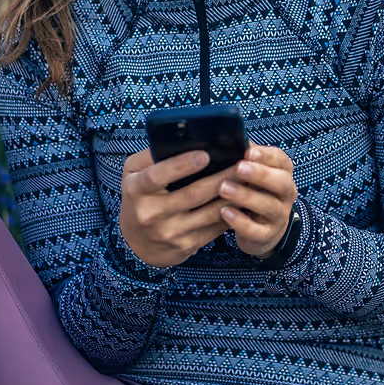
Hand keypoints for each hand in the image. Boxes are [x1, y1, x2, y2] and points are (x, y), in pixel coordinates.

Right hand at [118, 147, 241, 267]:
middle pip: (193, 194)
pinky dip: (232, 214)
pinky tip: (244, 201)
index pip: (157, 175)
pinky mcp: (185, 245)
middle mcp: (151, 213)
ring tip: (250, 180)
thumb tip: (180, 139)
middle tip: (242, 163)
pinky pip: (214, 229)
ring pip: (209, 213)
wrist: (136, 243)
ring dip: (233, 197)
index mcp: (136, 190)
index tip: (205, 154)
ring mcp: (169, 232)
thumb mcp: (133, 174)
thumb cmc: (139, 198)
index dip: (182, 165)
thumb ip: (151, 155)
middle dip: (221, 177)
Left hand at [218, 143, 297, 259]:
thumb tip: (226, 139)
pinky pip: (257, 230)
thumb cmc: (255, 193)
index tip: (248, 151)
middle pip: (281, 182)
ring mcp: (279, 215)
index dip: (266, 156)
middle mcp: (286, 193)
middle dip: (260, 174)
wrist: (265, 230)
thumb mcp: (253, 175)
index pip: (281, 160)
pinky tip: (225, 212)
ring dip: (246, 196)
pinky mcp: (267, 235)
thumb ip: (244, 159)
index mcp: (283, 173)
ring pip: (268, 206)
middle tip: (239, 168)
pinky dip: (241, 221)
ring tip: (224, 188)